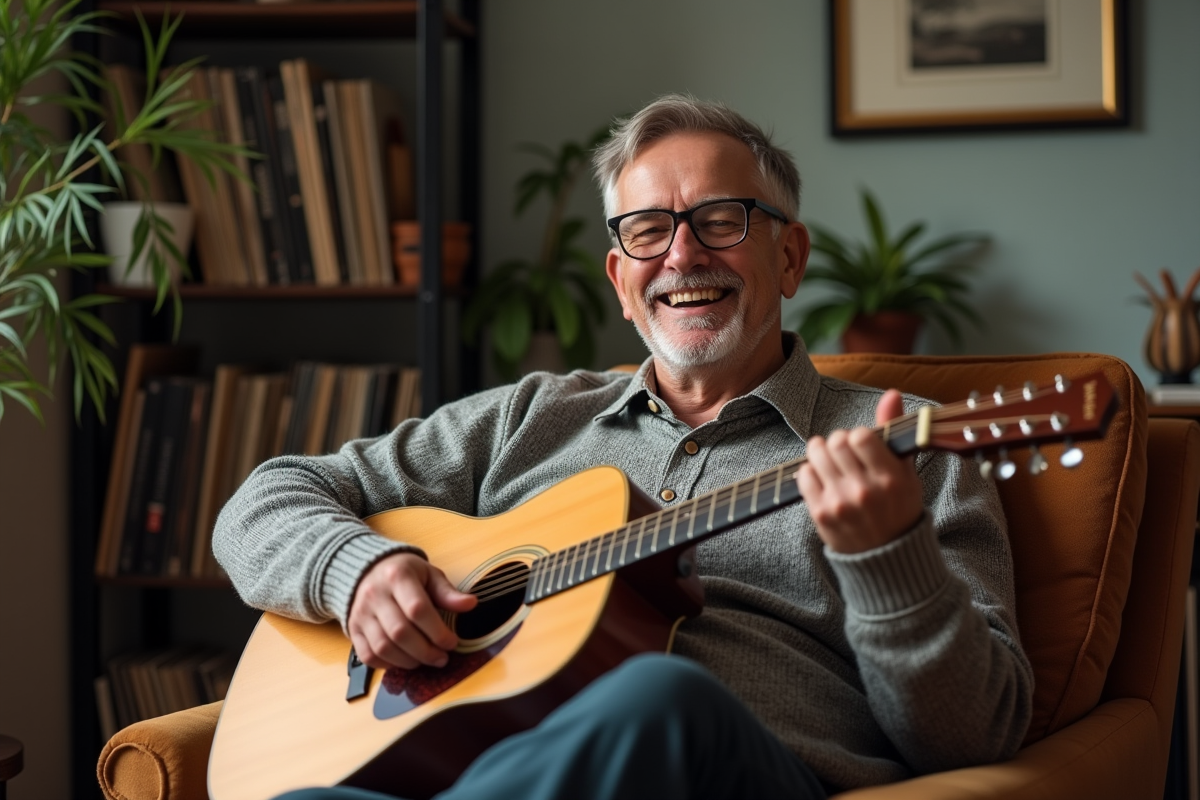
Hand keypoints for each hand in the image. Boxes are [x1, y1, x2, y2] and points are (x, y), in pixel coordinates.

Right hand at [347, 552, 477, 669]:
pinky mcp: (353, 629)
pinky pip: (368, 655)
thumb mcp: (428, 574)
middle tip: (442, 658)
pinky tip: (404, 661)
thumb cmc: (404, 573)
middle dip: (425, 651)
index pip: (417, 609)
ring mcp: (361, 614)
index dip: (437, 631)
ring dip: (408, 661)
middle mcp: (375, 595)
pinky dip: (387, 664)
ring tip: (426, 660)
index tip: (452, 642)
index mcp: (397, 576)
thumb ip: (447, 592)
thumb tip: (471, 604)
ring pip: (383, 647)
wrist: (367, 569)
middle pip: (400, 632)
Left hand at [797, 389, 923, 553]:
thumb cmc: (898, 507)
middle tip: (841, 450)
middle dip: (837, 441)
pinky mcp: (821, 514)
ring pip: (816, 456)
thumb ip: (894, 430)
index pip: (861, 436)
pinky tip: (821, 478)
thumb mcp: (906, 472)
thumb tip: (891, 393)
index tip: (861, 444)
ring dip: (820, 451)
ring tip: (828, 458)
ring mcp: (841, 503)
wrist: (886, 555)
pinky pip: (803, 476)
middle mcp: (865, 491)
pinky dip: (809, 471)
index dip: (858, 435)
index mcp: (891, 478)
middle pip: (836, 443)